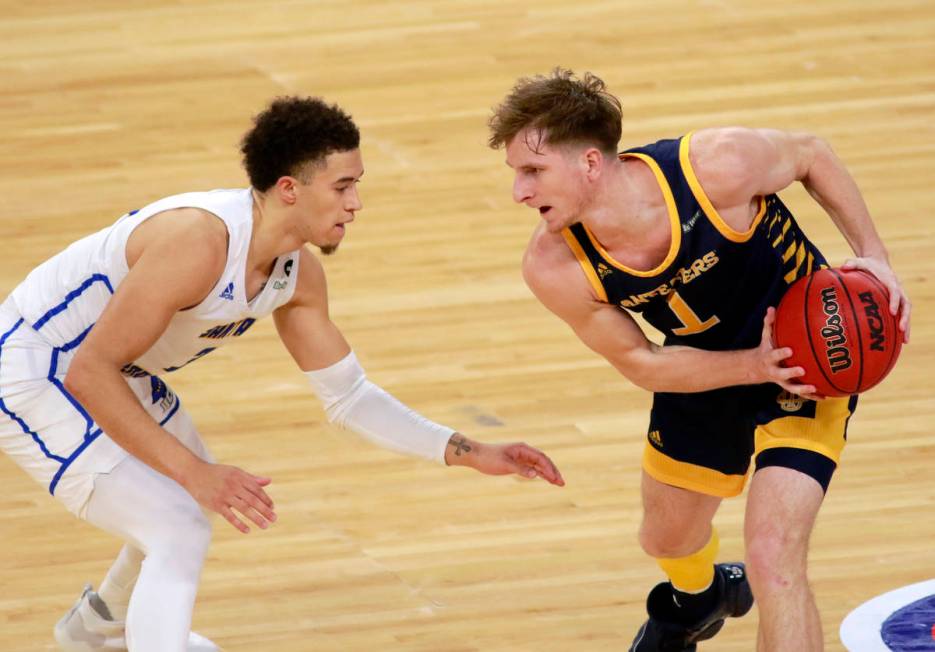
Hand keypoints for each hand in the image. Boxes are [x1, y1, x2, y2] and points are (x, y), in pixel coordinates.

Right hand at [183, 461, 276, 532]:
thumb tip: (269, 481)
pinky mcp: (216, 504)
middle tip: (274, 519)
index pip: (257, 489)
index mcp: (240, 477)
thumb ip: (252, 478)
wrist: (194, 473)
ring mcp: (224, 495)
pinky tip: (247, 530)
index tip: (272, 507)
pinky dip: (238, 524)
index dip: (266, 499)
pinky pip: (229, 516)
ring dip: (255, 518)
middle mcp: (234, 486)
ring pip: (243, 508)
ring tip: (265, 526)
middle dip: (265, 510)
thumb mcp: (235, 472)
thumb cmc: (217, 473)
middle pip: (253, 499)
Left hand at [445, 434, 564, 485]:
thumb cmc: (489, 459)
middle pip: (543, 461)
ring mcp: (521, 457)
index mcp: (522, 448)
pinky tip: (546, 480)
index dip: (549, 468)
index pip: (540, 458)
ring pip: (539, 465)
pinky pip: (532, 468)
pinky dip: (540, 474)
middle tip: (562, 482)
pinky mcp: (517, 462)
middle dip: (553, 471)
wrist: (476, 455)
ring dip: (548, 473)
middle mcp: (524, 451)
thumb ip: (520, 469)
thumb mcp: (504, 465)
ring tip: (558, 483)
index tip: (555, 478)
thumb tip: (535, 474)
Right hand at [755, 307, 821, 399]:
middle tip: (802, 370)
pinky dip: (812, 395)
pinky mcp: (789, 386)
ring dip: (803, 389)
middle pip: (782, 374)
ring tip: (815, 388)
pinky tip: (825, 396)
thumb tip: (772, 308)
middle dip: (791, 373)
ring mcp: (782, 381)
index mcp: (769, 358)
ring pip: (792, 387)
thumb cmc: (766, 348)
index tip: (790, 350)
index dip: (781, 354)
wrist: (757, 368)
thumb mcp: (766, 336)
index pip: (774, 355)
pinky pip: (801, 393)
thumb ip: (769, 323)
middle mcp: (774, 371)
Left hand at [842, 257, 910, 342]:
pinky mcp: (898, 302)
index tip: (892, 312)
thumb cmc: (867, 264)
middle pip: (906, 305)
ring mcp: (900, 297)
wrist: (878, 262)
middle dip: (905, 317)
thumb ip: (853, 263)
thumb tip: (844, 265)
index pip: (895, 292)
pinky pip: (901, 315)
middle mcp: (898, 289)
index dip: (895, 302)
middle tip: (901, 329)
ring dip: (907, 325)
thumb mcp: (859, 261)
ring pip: (906, 312)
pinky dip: (902, 327)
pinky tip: (899, 341)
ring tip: (905, 341)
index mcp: (890, 281)